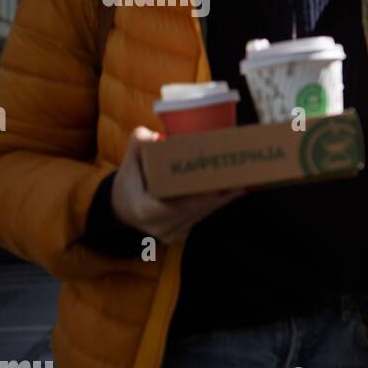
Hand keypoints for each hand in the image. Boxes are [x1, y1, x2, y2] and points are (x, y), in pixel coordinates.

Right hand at [111, 126, 246, 243]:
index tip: (215, 188)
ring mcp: (173, 233)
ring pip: (202, 214)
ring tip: (244, 182)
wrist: (123, 212)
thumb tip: (149, 134)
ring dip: (223, 198)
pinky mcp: (182, 233)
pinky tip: (235, 190)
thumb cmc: (127, 187)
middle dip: (218, 194)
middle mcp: (160, 227)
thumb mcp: (127, 166)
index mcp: (145, 212)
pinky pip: (202, 217)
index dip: (197, 198)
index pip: (175, 206)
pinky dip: (217, 203)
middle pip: (195, 209)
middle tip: (239, 178)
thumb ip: (137, 147)